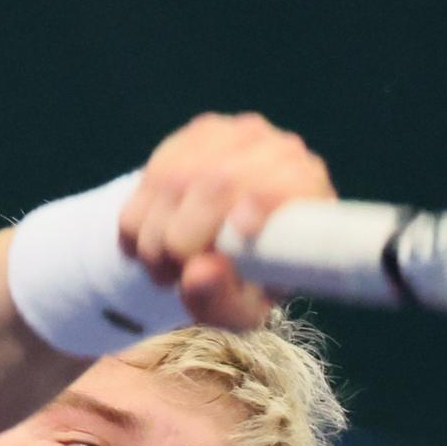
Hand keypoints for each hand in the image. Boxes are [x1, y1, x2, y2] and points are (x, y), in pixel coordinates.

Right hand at [120, 114, 335, 328]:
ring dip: (154, 238)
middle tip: (171, 276)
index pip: (287, 182)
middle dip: (181, 240)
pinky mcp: (193, 137)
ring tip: (165, 267)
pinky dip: (138, 223)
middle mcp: (276, 151)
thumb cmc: (246, 284)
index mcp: (307, 193)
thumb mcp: (240, 310)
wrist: (225, 252)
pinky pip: (147, 179)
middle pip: (217, 181)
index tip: (240, 231)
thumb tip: (198, 272)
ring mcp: (234, 136)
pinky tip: (156, 241)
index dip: (262, 200)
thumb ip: (222, 299)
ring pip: (171, 180)